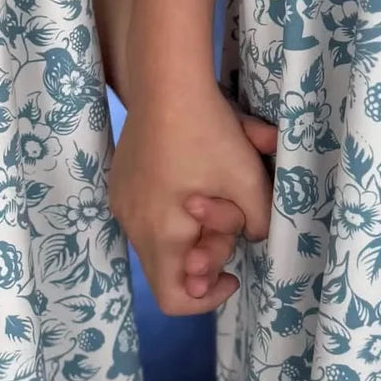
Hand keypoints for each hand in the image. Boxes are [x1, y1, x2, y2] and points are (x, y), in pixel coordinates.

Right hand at [111, 80, 276, 315]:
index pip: (175, 299)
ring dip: (192, 229)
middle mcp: (132, 224)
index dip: (208, 298)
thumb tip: (250, 236)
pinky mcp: (121, 181)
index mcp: (160, 235)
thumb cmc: (209, 135)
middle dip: (207, 251)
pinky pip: (150, 214)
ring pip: (161, 238)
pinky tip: (194, 176)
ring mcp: (122, 202)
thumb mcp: (250, 184)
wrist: (166, 81)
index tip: (231, 270)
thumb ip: (259, 226)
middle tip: (231, 215)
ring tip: (215, 191)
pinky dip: (175, 211)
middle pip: (170, 266)